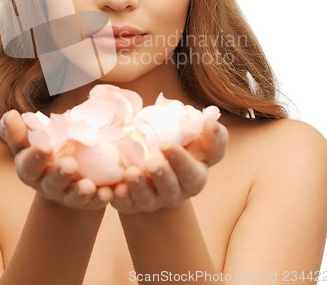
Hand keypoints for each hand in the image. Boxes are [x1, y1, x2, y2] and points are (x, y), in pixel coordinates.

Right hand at [0, 110, 112, 210]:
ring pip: (71, 195)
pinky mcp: (85, 201)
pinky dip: (100, 198)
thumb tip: (10, 115)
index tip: (45, 146)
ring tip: (88, 186)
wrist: (67, 172)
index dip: (34, 155)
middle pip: (49, 181)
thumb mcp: (32, 137)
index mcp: (29, 165)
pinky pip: (93, 202)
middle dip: (58, 173)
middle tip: (69, 164)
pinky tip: (108, 192)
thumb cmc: (47, 146)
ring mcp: (65, 194)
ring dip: (79, 191)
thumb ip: (20, 128)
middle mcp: (44, 183)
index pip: (27, 161)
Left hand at [110, 119, 227, 213]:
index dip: (182, 161)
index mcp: (194, 176)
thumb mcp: (194, 140)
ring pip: (147, 199)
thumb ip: (208, 134)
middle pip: (171, 189)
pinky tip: (115, 189)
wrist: (151, 162)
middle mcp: (175, 193)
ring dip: (139, 187)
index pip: (193, 172)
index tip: (167, 145)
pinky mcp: (132, 205)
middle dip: (162, 176)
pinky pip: (125, 205)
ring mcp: (153, 200)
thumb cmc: (177, 146)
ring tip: (130, 173)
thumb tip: (211, 122)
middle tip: (152, 163)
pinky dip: (120, 198)